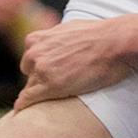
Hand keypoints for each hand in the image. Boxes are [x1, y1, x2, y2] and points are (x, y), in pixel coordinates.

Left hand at [17, 17, 132, 106]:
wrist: (115, 44)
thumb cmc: (100, 35)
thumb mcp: (70, 28)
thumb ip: (57, 36)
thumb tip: (58, 41)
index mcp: (38, 38)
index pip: (30, 58)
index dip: (41, 66)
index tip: (50, 73)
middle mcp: (35, 53)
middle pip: (29, 72)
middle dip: (39, 78)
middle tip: (58, 84)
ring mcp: (41, 70)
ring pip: (30, 87)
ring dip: (38, 92)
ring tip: (51, 99)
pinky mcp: (50, 87)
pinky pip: (28, 99)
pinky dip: (24, 105)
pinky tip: (22, 110)